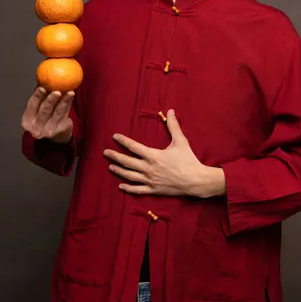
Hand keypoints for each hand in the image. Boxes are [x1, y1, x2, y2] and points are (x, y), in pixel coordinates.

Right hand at [21, 87, 73, 143]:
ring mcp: (49, 131)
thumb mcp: (38, 111)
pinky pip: (65, 115)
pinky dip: (68, 104)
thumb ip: (41, 98)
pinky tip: (71, 96)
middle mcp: (36, 128)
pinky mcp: (60, 131)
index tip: (42, 88)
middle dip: (51, 100)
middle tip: (57, 91)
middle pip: (44, 111)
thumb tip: (45, 78)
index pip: (31, 107)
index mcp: (27, 121)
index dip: (37, 97)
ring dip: (64, 101)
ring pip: (58, 113)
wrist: (56, 136)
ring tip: (70, 92)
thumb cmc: (45, 118)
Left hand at [104, 109, 225, 197]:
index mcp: (153, 156)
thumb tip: (170, 111)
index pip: (133, 147)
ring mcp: (150, 180)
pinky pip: (138, 190)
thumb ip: (173, 126)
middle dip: (115, 156)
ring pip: (129, 176)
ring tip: (110, 166)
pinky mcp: (154, 190)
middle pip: (127, 162)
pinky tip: (121, 186)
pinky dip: (128, 188)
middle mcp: (148, 168)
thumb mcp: (181, 141)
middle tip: (105, 152)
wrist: (195, 181)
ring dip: (119, 171)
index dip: (123, 141)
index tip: (114, 137)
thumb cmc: (188, 160)